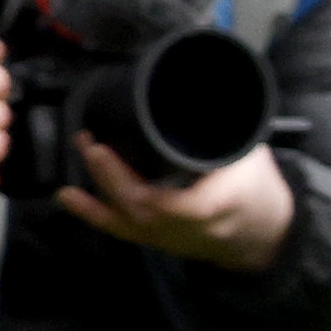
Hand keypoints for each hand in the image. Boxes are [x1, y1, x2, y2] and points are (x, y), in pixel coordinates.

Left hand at [59, 134, 295, 273]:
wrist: (263, 234)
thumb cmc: (259, 190)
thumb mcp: (252, 156)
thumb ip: (226, 132)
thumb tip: (198, 92)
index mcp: (216, 206)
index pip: (185, 206)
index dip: (152, 189)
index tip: (124, 152)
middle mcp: (185, 226)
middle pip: (143, 205)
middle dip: (114, 175)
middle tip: (95, 143)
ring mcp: (166, 236)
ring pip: (126, 217)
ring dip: (99, 184)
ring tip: (84, 151)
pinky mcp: (154, 239)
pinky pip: (119, 228)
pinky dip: (91, 211)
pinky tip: (67, 195)